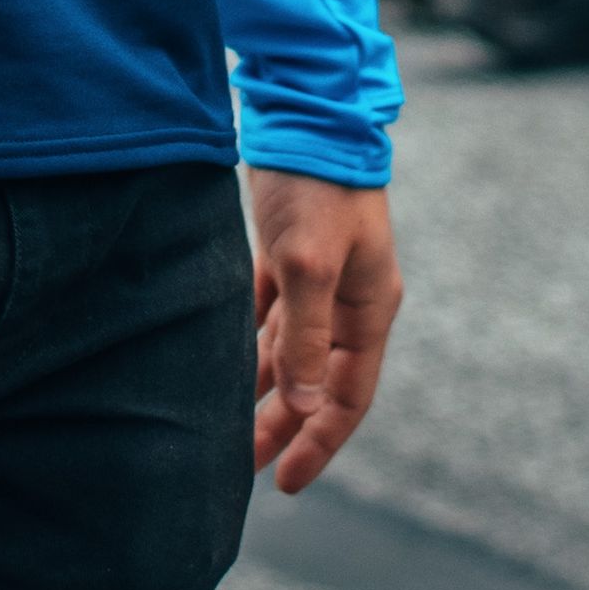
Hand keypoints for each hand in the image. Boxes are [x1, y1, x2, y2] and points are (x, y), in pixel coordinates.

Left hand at [246, 174, 402, 493]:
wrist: (308, 107)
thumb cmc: (317, 186)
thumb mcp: (309, 266)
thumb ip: (304, 336)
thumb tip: (307, 405)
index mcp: (368, 308)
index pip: (348, 396)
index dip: (320, 442)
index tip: (287, 482)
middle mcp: (347, 299)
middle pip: (316, 380)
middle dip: (283, 424)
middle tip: (241, 467)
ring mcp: (318, 276)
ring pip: (288, 350)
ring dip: (262, 388)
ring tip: (226, 426)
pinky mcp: (288, 252)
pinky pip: (268, 314)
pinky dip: (249, 341)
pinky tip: (220, 362)